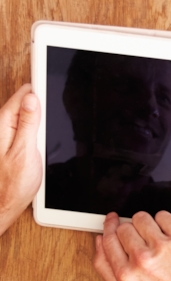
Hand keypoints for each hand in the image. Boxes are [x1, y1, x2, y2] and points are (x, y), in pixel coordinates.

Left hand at [0, 85, 41, 235]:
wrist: (4, 205)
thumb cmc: (13, 184)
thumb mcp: (25, 151)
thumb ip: (29, 123)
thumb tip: (33, 98)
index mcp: (4, 124)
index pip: (24, 94)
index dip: (40, 86)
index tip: (52, 76)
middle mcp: (4, 126)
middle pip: (26, 102)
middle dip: (42, 102)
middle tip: (56, 110)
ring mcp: (8, 134)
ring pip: (28, 114)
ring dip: (41, 117)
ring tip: (50, 125)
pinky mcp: (13, 143)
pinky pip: (27, 127)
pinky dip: (38, 129)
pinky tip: (44, 138)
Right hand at [94, 211, 170, 280]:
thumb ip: (105, 267)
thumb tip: (100, 240)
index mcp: (126, 274)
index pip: (108, 239)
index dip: (109, 227)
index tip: (112, 220)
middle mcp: (142, 260)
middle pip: (123, 228)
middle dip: (129, 231)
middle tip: (139, 239)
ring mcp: (162, 247)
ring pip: (141, 217)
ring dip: (145, 224)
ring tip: (152, 236)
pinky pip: (162, 215)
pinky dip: (163, 222)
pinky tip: (165, 234)